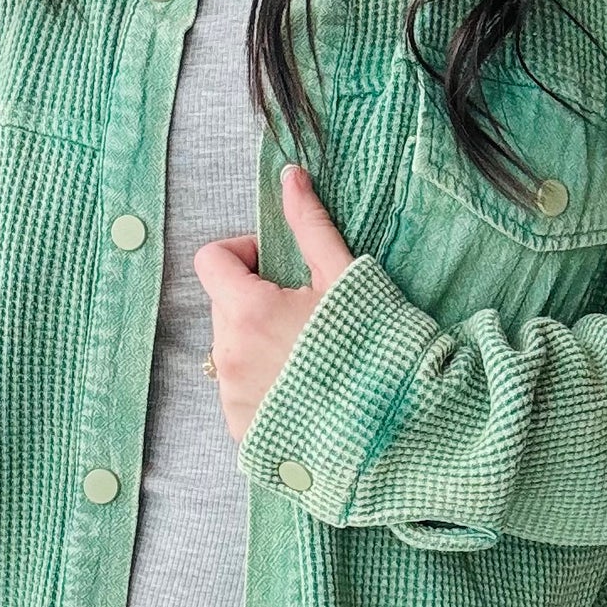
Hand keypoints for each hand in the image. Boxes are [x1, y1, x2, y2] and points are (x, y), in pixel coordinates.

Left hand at [195, 166, 354, 439]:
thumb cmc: (374, 345)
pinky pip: (239, 391)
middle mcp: (229, 356)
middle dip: (255, 300)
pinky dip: (263, 384)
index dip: (242, 254)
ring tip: (309, 356)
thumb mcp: (345, 277)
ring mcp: (232, 398)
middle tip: (306, 314)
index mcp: (248, 312)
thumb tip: (290, 176)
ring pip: (231, 349)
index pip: (210, 260)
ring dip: (259, 343)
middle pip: (224, 306)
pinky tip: (304, 389)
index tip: (276, 267)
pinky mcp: (242, 430)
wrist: (395, 427)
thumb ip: (310, 225)